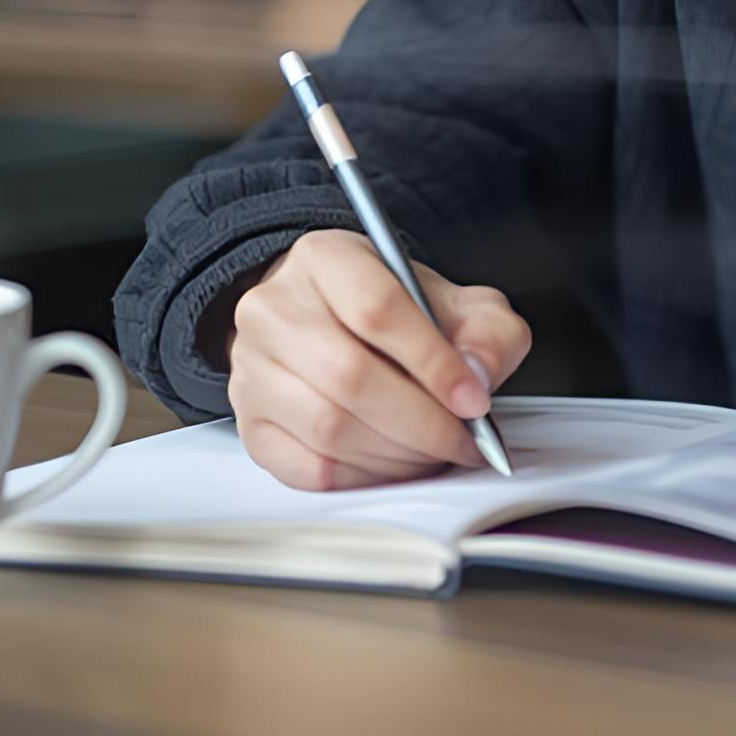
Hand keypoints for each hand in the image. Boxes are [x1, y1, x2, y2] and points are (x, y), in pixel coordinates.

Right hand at [225, 229, 531, 491]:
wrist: (334, 322)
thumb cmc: (395, 312)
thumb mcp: (455, 302)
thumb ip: (486, 331)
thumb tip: (477, 377)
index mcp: (325, 259)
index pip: (377, 308)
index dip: (432, 362)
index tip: (474, 400)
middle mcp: (274, 309)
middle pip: (349, 376)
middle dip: (421, 421)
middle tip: (464, 440)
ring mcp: (252, 370)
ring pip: (327, 427)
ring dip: (396, 453)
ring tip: (436, 451)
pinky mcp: (250, 425)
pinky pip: (308, 467)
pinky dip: (364, 476)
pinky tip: (396, 463)